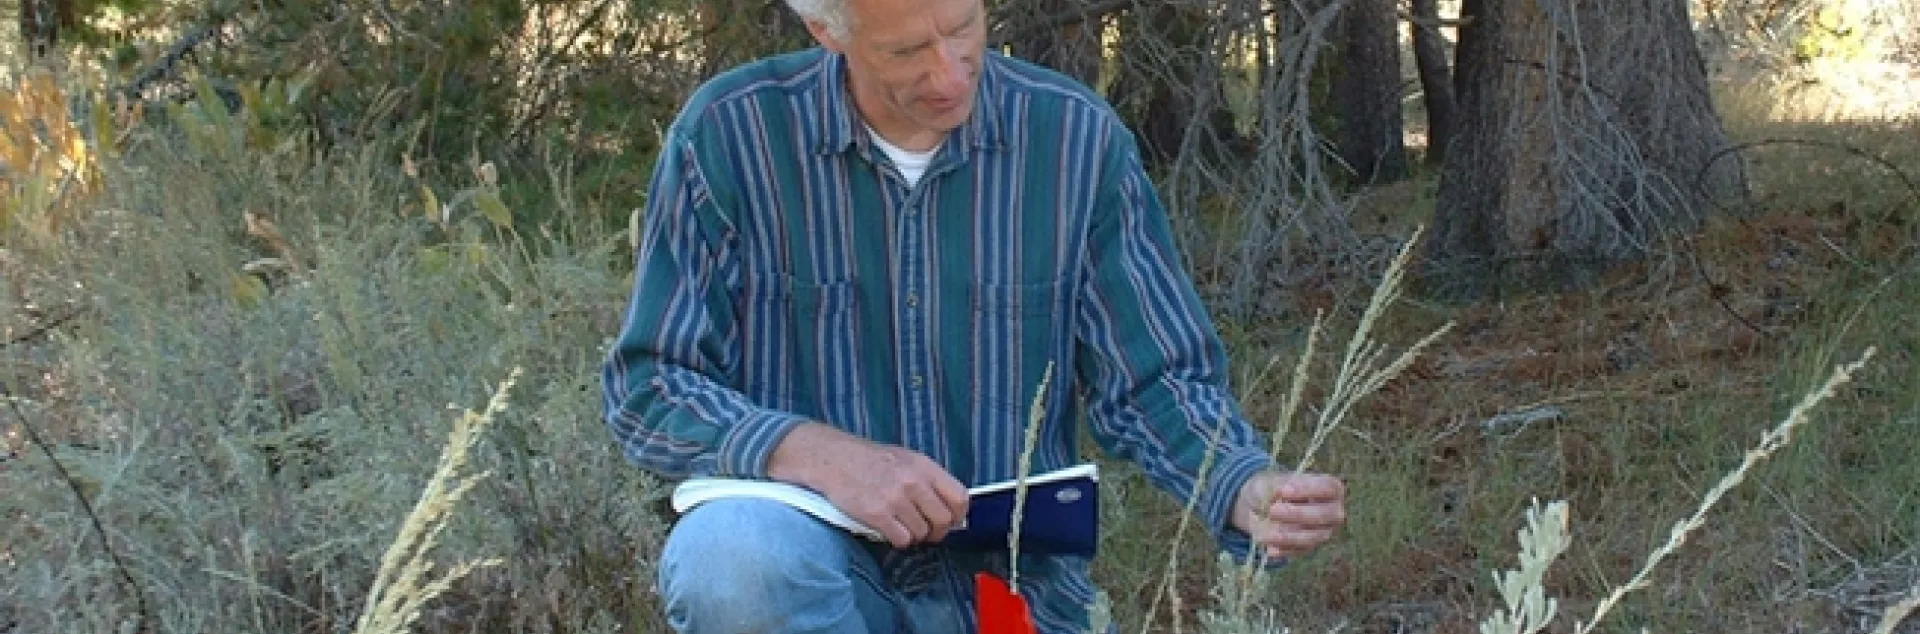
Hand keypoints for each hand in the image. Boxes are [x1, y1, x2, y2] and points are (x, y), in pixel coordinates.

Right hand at [767, 422, 969, 548]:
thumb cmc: (871, 461)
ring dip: (915, 536)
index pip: (960, 498)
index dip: (958, 515)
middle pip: (943, 520)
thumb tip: (951, 507)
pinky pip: (902, 540)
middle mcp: (913, 482)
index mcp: (924, 466)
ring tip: (903, 527)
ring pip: (922, 533)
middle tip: (926, 531)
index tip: (949, 521)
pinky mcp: (877, 514)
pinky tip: (890, 531)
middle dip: (937, 531)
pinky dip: (899, 541)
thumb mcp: (906, 460)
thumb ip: (928, 480)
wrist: (834, 460)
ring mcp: (895, 499)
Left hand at [1230, 470, 1346, 559]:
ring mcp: (1323, 532)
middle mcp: (1333, 512)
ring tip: (1265, 534)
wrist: (1263, 507)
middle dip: (1297, 514)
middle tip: (1272, 510)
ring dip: (1287, 536)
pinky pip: (1299, 551)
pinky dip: (1283, 550)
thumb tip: (1276, 493)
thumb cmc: (1273, 489)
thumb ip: (1274, 486)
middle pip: (1323, 514)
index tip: (1283, 491)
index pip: (1327, 487)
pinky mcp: (1309, 548)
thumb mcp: (1270, 481)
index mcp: (1331, 489)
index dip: (1307, 489)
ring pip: (1312, 537)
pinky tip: (1269, 549)